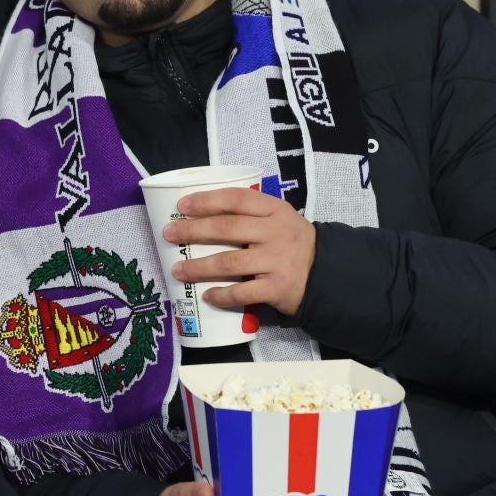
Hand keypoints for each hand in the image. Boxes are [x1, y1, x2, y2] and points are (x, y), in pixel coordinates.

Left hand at [163, 186, 317, 316]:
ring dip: (199, 267)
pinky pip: (242, 293)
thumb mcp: (278, 219)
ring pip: (229, 262)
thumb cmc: (291, 242)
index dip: (207, 200)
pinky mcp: (277, 288)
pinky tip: (207, 296)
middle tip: (169, 234)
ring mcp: (277, 261)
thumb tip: (201, 215)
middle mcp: (276, 232)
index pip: (237, 199)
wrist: (326, 274)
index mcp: (275, 210)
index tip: (182, 205)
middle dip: (192, 231)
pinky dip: (221, 295)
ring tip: (178, 270)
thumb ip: (250, 214)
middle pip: (226, 229)